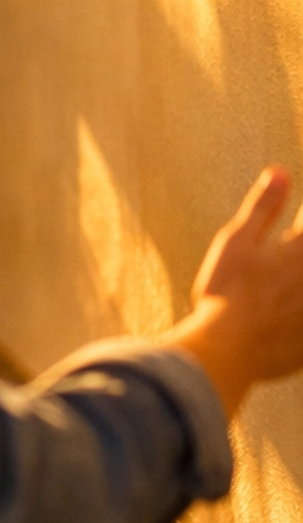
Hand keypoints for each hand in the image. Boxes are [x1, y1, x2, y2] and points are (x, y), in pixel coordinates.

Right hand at [172, 169, 302, 411]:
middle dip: (301, 251)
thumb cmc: (227, 291)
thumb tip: (281, 172)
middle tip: (286, 253)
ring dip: (300, 281)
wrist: (228, 350)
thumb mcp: (236, 241)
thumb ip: (263, 207)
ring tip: (288, 281)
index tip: (296, 223)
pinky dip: (300, 316)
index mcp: (300, 250)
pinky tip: (291, 313)